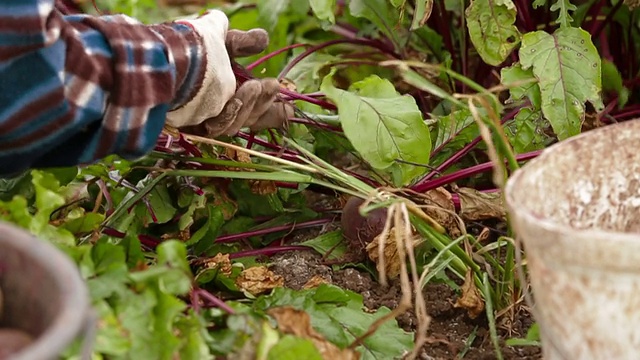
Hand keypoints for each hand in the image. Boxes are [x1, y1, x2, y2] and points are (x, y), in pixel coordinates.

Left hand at [165, 10, 289, 135]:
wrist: (167, 58)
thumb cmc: (192, 47)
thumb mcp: (219, 39)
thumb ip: (240, 42)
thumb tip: (263, 38)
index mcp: (222, 91)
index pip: (251, 106)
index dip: (271, 110)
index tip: (290, 111)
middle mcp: (213, 107)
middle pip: (248, 117)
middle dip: (265, 103)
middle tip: (275, 86)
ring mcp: (204, 118)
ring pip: (238, 121)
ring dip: (251, 104)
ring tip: (256, 85)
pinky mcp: (195, 127)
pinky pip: (222, 126)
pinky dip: (234, 111)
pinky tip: (239, 96)